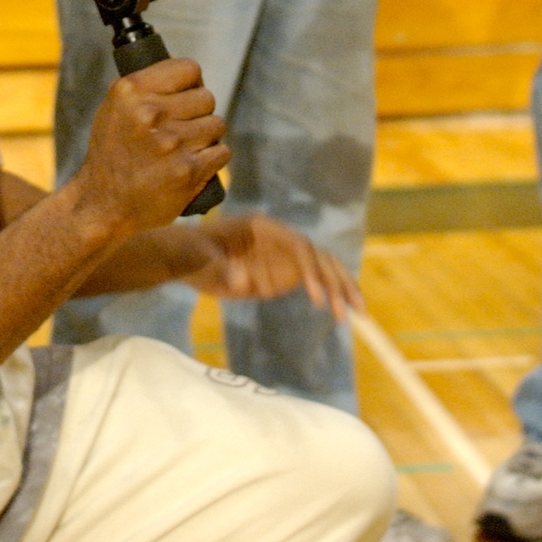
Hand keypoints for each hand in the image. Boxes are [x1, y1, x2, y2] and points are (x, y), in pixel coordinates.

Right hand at [75, 58, 228, 237]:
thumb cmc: (112, 155)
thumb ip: (144, 89)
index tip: (185, 97)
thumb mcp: (113, 109)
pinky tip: (195, 165)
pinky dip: (212, 159)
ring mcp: (171, 142)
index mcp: (130, 91)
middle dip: (199, 113)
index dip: (191, 84)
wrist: (102, 204)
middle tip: (182, 130)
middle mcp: (150, 113)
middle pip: (207, 98)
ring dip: (207, 137)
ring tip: (185, 149)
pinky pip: (222, 152)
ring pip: (217, 124)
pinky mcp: (188, 170)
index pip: (189, 69)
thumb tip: (189, 78)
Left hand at [183, 214, 361, 319]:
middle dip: (337, 280)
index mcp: (263, 228)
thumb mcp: (200, 262)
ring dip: (341, 287)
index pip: (297, 246)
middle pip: (318, 255)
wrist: (185, 256)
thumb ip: (221, 271)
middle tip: (353, 308)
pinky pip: (312, 280)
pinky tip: (341, 311)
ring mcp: (283, 255)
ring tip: (356, 313)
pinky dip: (329, 293)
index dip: (310, 270)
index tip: (317, 297)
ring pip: (321, 266)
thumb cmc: (191, 254)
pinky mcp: (282, 272)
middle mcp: (280, 239)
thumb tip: (240, 281)